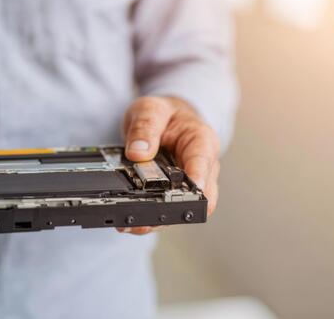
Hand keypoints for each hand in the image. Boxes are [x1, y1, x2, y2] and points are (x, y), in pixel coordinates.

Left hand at [118, 96, 219, 234]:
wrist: (165, 120)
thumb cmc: (164, 114)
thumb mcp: (151, 109)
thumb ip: (145, 127)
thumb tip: (138, 152)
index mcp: (202, 141)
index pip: (203, 161)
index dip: (198, 178)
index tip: (192, 190)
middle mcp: (202, 167)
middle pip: (198, 195)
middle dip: (176, 208)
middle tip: (151, 216)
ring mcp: (190, 184)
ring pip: (181, 209)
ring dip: (158, 219)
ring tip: (132, 224)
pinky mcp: (175, 195)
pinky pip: (166, 211)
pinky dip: (149, 218)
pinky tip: (129, 223)